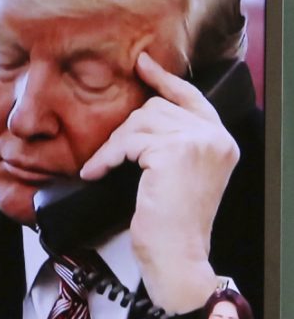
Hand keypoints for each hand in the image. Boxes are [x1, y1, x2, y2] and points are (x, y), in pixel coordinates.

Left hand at [80, 52, 237, 312]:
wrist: (177, 255)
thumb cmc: (173, 224)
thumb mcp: (179, 175)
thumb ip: (173, 143)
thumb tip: (142, 116)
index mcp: (221, 140)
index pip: (190, 97)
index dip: (164, 79)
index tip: (142, 63)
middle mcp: (215, 137)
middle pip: (155, 109)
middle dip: (125, 132)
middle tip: (108, 158)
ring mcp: (197, 142)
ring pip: (139, 122)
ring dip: (113, 146)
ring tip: (102, 168)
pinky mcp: (174, 152)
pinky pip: (128, 142)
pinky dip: (107, 157)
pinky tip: (97, 172)